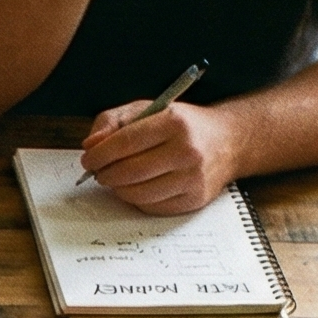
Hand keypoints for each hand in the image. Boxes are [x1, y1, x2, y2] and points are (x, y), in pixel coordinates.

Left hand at [80, 100, 238, 214]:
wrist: (228, 141)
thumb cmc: (183, 125)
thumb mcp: (149, 109)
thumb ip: (114, 121)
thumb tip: (90, 145)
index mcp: (174, 123)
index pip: (126, 142)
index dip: (100, 154)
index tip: (88, 159)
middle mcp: (187, 151)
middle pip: (130, 171)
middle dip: (106, 174)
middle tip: (99, 172)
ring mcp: (193, 178)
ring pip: (139, 193)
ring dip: (119, 189)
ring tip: (116, 179)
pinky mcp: (194, 199)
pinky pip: (152, 207)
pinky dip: (137, 200)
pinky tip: (137, 187)